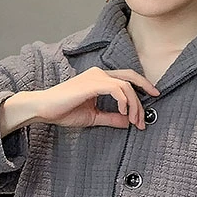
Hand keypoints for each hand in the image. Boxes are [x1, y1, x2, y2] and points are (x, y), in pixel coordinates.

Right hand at [6, 68, 159, 131]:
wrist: (43, 108)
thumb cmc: (63, 111)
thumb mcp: (92, 117)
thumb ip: (110, 118)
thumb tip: (126, 123)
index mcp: (99, 79)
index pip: (126, 78)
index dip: (142, 86)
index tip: (152, 99)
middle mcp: (99, 74)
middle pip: (130, 78)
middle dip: (143, 95)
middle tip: (145, 117)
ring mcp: (96, 77)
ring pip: (126, 85)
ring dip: (134, 105)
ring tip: (134, 121)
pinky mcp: (92, 84)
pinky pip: (117, 89)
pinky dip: (124, 101)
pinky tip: (123, 113)